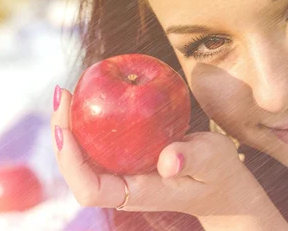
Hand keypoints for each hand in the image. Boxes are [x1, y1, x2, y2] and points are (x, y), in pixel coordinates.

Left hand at [51, 86, 264, 217]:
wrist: (225, 187)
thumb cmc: (220, 174)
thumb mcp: (213, 161)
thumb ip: (191, 160)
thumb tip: (167, 161)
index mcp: (138, 193)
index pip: (90, 190)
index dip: (70, 161)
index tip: (64, 128)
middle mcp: (124, 187)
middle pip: (77, 170)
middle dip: (62, 134)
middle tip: (63, 93)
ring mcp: (126, 174)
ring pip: (85, 156)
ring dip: (72, 125)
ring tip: (67, 92)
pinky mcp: (131, 161)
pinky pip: (102, 143)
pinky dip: (92, 121)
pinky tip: (94, 95)